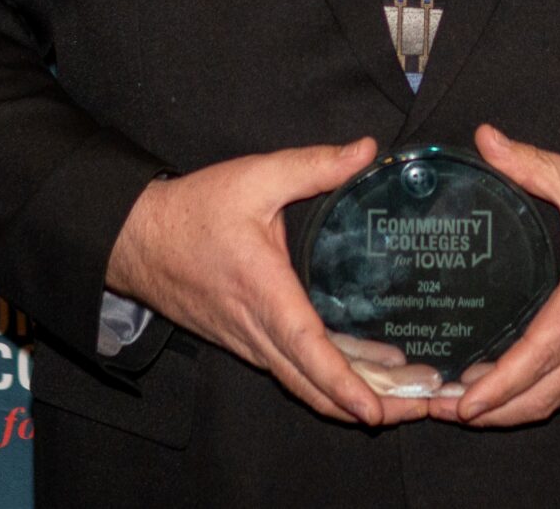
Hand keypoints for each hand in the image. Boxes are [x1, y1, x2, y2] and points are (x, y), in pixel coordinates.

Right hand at [104, 137, 430, 426]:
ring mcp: (249, 343)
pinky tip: (369, 374)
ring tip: (407, 401)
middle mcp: (255, 330)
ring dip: (353, 399)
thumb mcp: (254, 177)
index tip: (376, 409)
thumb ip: (313, 166)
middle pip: (314, 384)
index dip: (343, 381)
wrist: (135, 241)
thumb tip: (368, 151)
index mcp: (262, 292)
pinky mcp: (246, 342)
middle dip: (370, 404)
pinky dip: (330, 383)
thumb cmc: (193, 211)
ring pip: (304, 385)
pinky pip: (292, 372)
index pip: (306, 348)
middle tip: (424, 408)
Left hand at [431, 123, 559, 427]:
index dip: (496, 388)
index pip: (536, 359)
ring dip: (515, 409)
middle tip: (445, 410)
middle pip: (544, 397)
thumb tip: (485, 139)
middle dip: (493, 413)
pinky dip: (542, 395)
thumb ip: (532, 164)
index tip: (460, 405)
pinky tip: (513, 386)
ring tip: (468, 406)